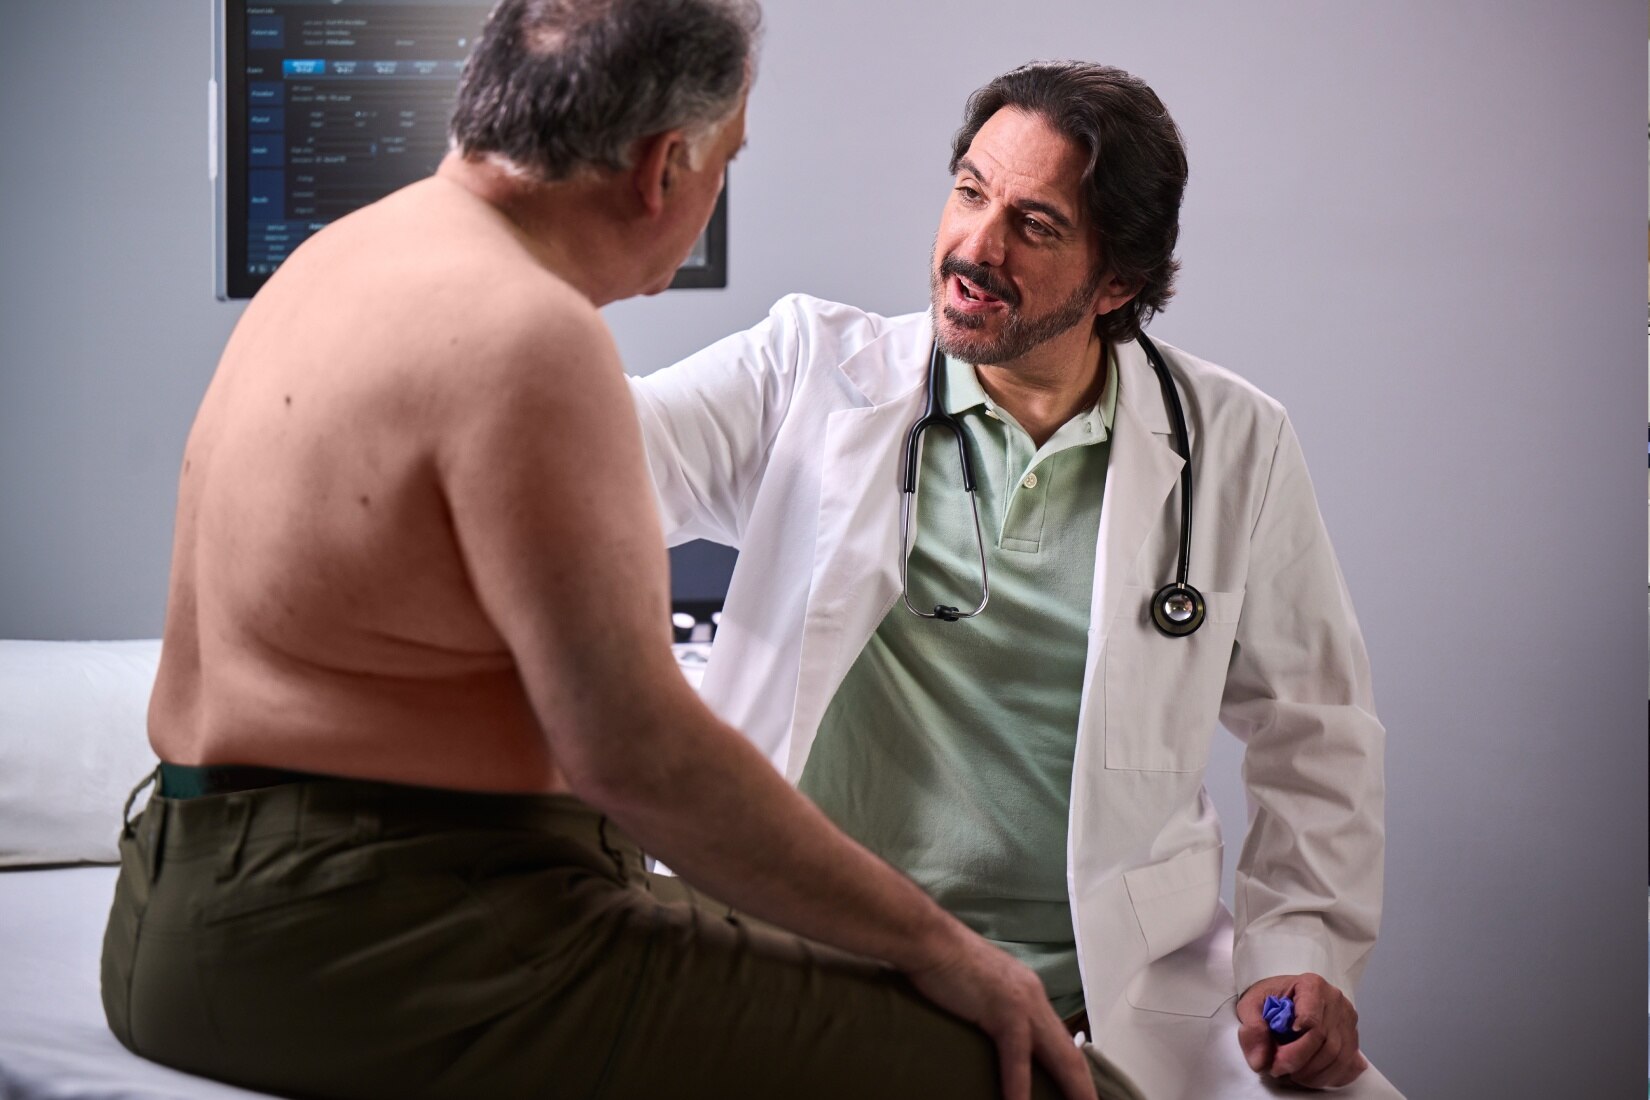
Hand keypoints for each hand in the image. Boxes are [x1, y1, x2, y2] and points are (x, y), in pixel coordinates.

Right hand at [906, 928, 1096, 1099]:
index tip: (1081, 1093)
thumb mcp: (981, 989)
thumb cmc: (944, 961)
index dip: (1074, 1071)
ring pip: (1060, 1056)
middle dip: (1084, 1087)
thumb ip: (994, 1010)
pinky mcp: (1004, 1009)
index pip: (1062, 1040)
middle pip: (1070, 1053)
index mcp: (1030, 993)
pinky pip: (1017, 1056)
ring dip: (1073, 1089)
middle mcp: (1034, 997)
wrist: (929, 939)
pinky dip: (1021, 1086)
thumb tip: (993, 1035)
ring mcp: (1023, 1002)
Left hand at [1237, 973, 1366, 1088]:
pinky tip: (1311, 1077)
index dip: (1296, 1045)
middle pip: (1325, 1041)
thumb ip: (1252, 1028)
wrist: (1287, 995)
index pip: (1312, 1020)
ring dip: (1314, 1074)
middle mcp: (1335, 1000)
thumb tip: (1260, 1061)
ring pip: (1339, 1057)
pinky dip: (1330, 1077)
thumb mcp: (1251, 1004)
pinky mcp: (1353, 1036)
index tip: (1278, 1055)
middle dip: (1299, 1063)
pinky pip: (1348, 1064)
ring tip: (1292, 1075)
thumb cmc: (1272, 998)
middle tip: (1278, 1070)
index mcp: (1312, 985)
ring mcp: (1347, 1019)